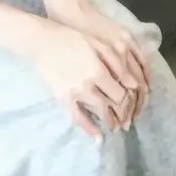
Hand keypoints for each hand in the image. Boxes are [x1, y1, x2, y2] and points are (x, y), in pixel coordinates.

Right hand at [20, 8, 152, 139]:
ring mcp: (74, 93)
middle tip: (127, 118)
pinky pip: (78, 118)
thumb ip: (117, 64)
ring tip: (116, 126)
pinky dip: (90, 129)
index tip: (132, 103)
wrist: (42, 42)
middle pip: (113, 105)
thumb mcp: (98, 45)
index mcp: (99, 70)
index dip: (130, 101)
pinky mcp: (62, 98)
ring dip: (111, 122)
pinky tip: (98, 136)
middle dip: (123, 113)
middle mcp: (88, 85)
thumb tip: (134, 84)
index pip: (121, 93)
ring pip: (99, 113)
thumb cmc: (72, 39)